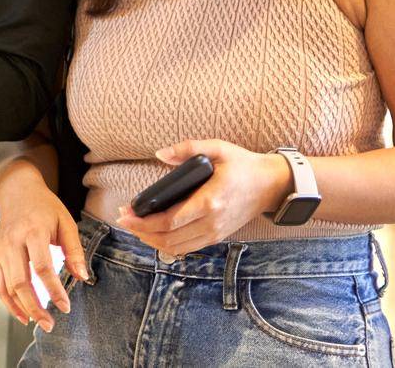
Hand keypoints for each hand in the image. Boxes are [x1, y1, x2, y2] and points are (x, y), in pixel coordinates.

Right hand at [0, 162, 88, 332]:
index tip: (65, 306)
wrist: (16, 191)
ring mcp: (1, 251)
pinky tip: (22, 315)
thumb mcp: (65, 221)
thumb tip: (82, 277)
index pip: (42, 267)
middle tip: (50, 324)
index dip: (54, 290)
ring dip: (23, 309)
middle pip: (20, 282)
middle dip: (35, 307)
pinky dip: (8, 303)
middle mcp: (13, 242)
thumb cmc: (43, 206)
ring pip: (8, 287)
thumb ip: (74, 250)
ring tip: (39, 323)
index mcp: (32, 231)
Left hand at [112, 139, 290, 256]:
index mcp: (210, 202)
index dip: (144, 222)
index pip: (170, 221)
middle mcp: (212, 223)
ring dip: (152, 241)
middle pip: (168, 238)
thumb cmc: (243, 165)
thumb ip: (187, 148)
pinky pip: (187, 247)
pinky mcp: (217, 236)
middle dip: (142, 232)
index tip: (125, 214)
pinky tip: (155, 233)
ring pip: (176, 248)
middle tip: (123, 220)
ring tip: (135, 227)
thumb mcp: (218, 148)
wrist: (271, 185)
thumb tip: (160, 154)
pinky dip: (167, 244)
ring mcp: (215, 233)